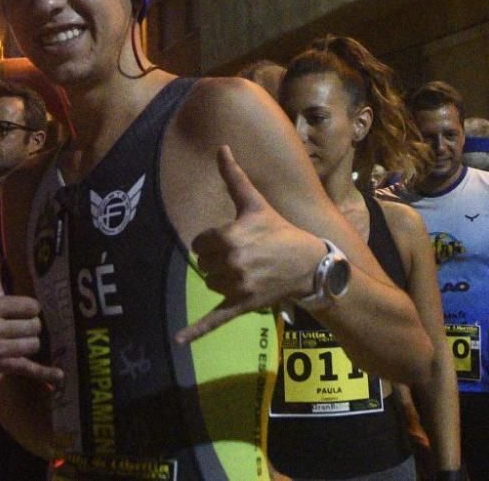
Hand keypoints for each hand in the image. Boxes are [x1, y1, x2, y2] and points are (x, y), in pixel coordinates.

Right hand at [0, 236, 62, 386]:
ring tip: (18, 344)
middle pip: (35, 326)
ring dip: (32, 345)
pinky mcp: (4, 369)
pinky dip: (46, 373)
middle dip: (31, 328)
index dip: (29, 309)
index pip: (31, 306)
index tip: (19, 311)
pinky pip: (32, 369)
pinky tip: (59, 375)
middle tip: (18, 329)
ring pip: (36, 344)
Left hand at [175, 146, 323, 344]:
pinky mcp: (240, 306)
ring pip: (209, 283)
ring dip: (221, 279)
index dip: (214, 241)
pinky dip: (195, 332)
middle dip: (219, 260)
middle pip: (203, 264)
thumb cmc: (280, 231)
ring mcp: (236, 287)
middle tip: (245, 256)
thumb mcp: (255, 203)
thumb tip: (221, 147)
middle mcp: (231, 263)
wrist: (309, 265)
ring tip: (247, 271)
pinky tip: (179, 341)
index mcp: (229, 237)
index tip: (236, 239)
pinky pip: (214, 320)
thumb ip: (234, 176)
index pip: (199, 242)